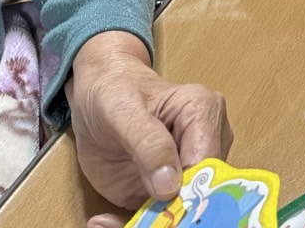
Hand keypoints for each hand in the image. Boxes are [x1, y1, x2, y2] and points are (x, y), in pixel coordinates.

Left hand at [64, 31, 230, 226]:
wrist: (97, 96)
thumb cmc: (113, 90)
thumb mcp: (122, 109)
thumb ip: (148, 142)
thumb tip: (170, 185)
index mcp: (203, 112)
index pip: (207, 165)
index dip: (186, 193)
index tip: (157, 207)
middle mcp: (206, 144)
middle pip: (202, 194)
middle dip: (170, 216)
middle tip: (131, 223)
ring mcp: (189, 170)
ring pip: (183, 212)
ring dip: (150, 224)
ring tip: (109, 223)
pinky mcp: (169, 191)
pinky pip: (161, 219)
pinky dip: (134, 226)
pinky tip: (104, 221)